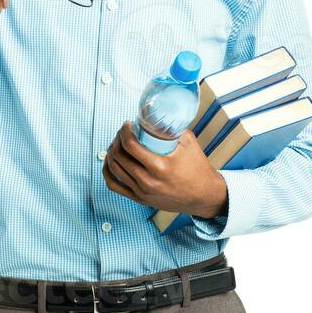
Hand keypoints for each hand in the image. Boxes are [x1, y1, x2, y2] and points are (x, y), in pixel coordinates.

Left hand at [102, 120, 227, 218]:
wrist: (204, 196)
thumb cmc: (197, 168)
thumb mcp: (188, 142)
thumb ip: (172, 127)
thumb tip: (156, 113)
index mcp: (160, 166)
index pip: (130, 145)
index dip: (124, 131)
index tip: (127, 124)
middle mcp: (148, 181)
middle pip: (119, 155)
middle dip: (117, 139)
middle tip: (123, 132)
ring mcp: (142, 192)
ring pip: (113, 168)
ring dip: (111, 152)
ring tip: (118, 144)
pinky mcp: (139, 199)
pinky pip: (114, 186)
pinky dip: (108, 172)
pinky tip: (111, 162)